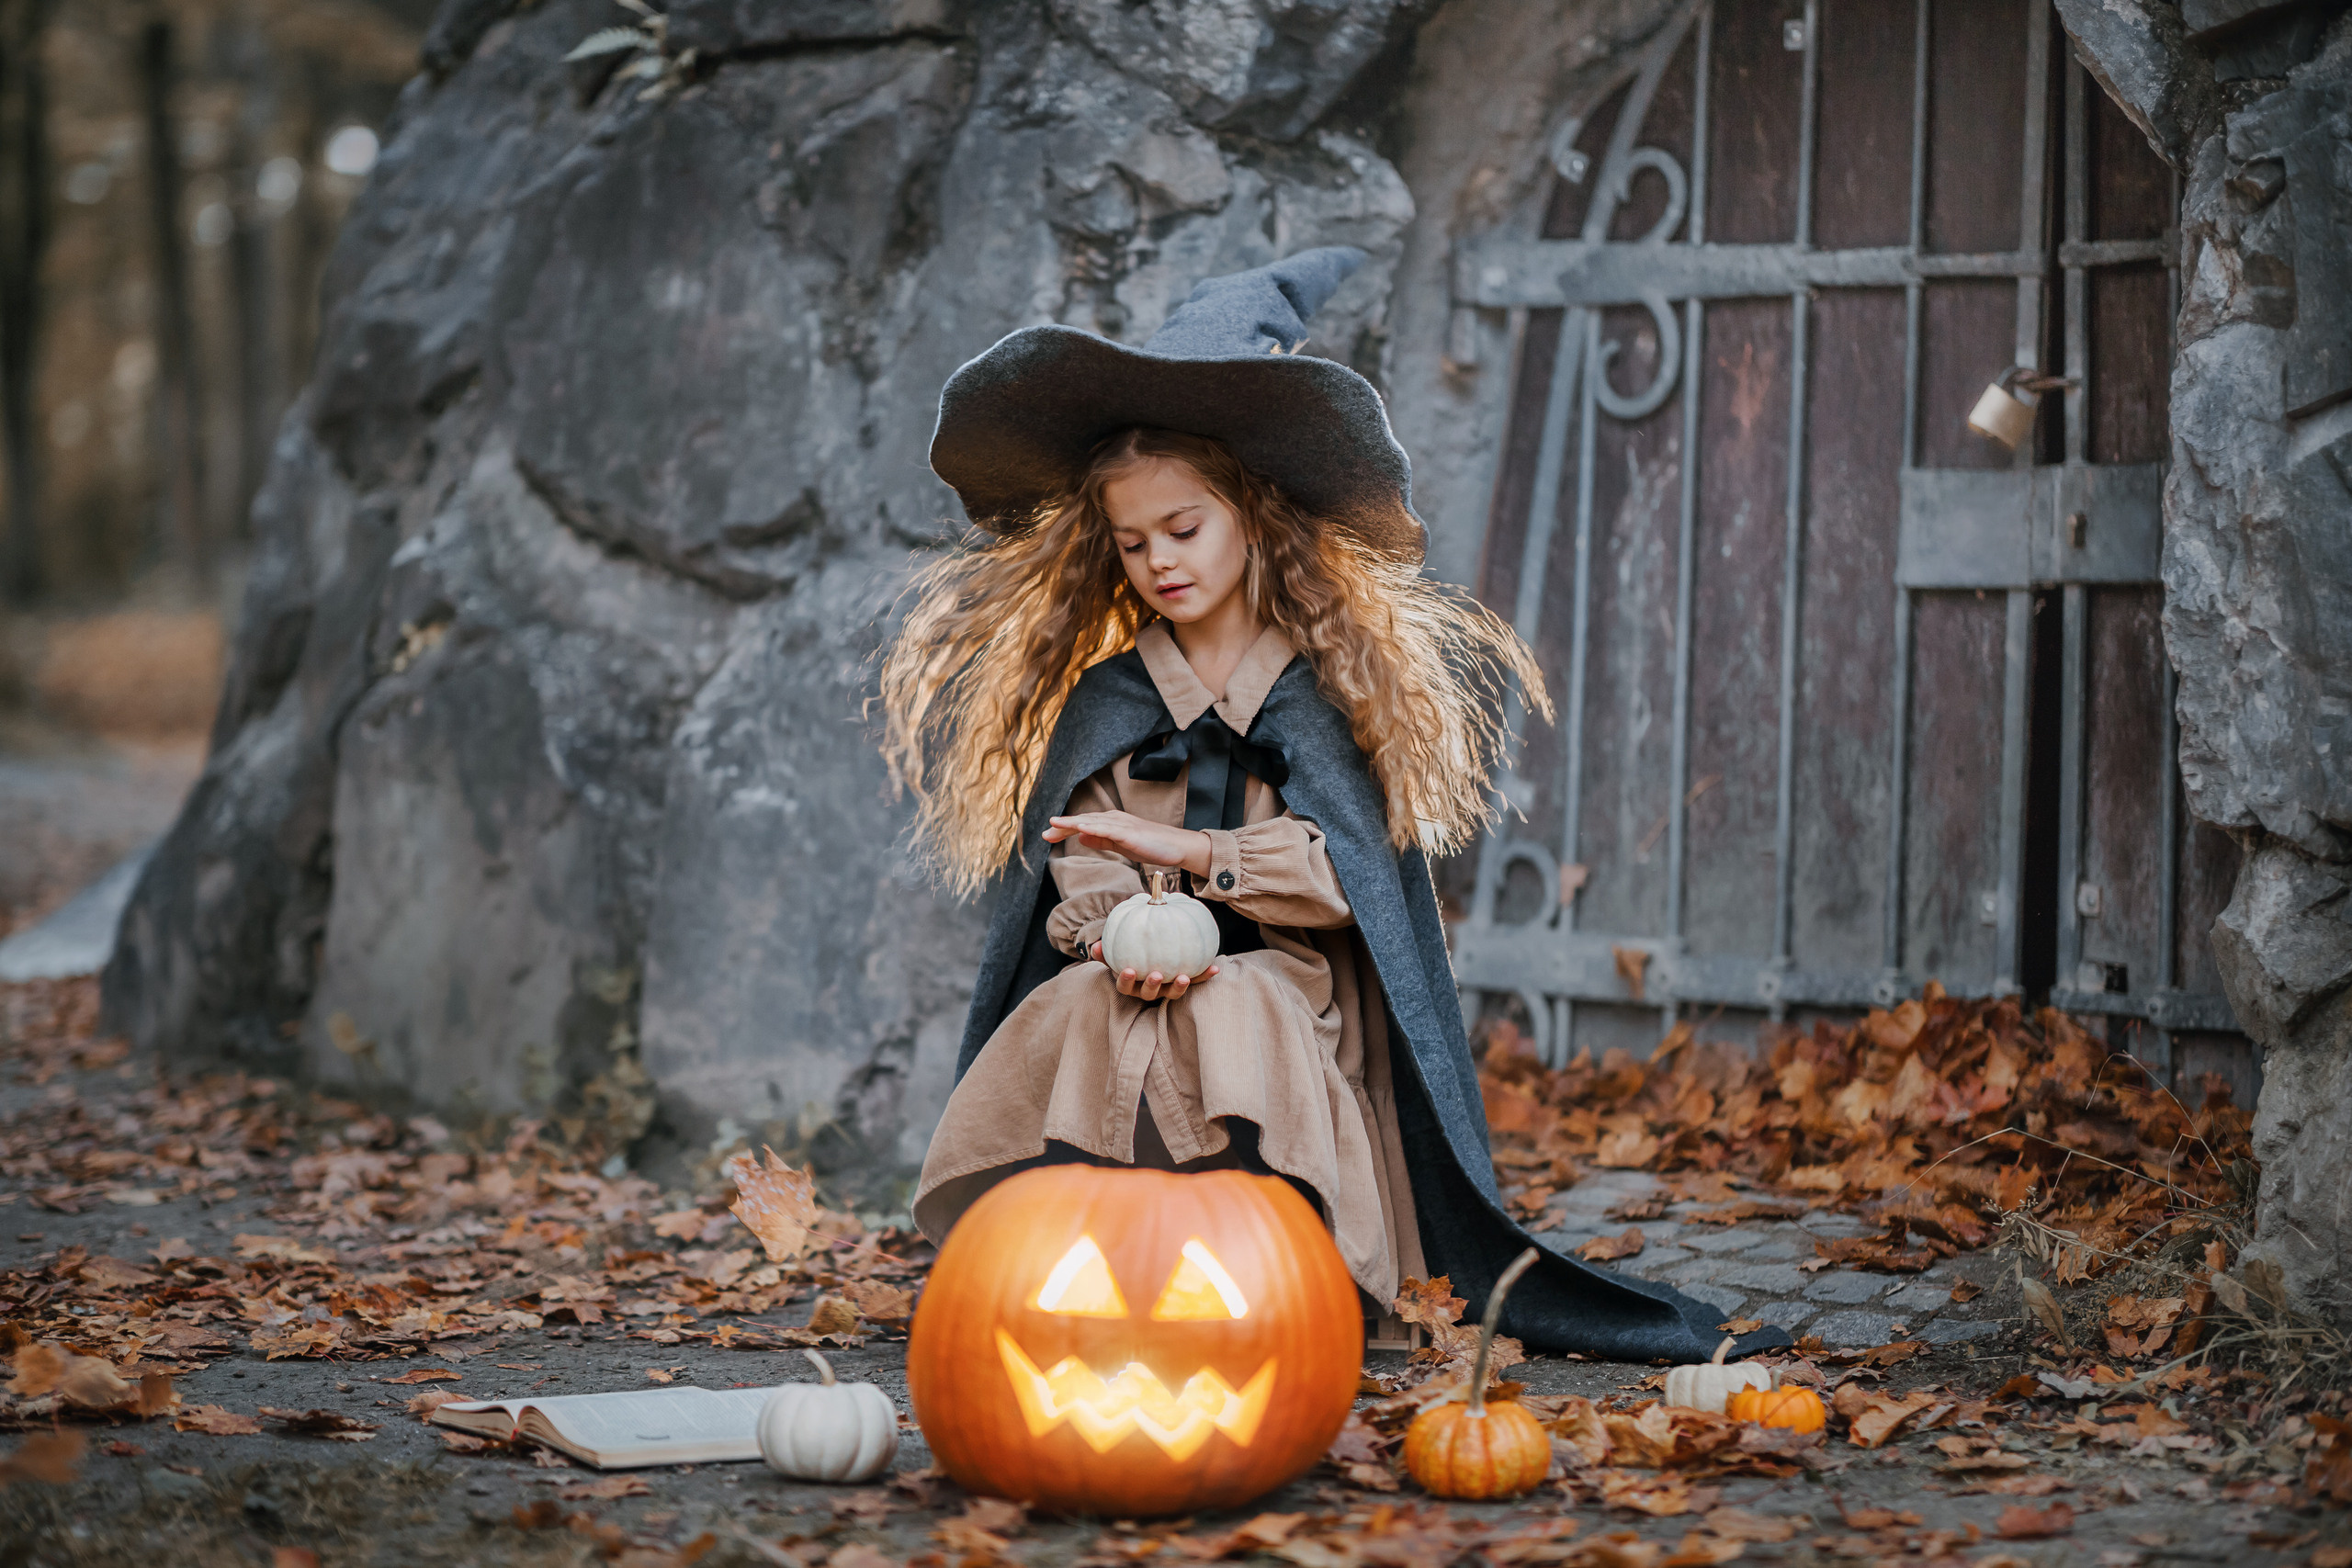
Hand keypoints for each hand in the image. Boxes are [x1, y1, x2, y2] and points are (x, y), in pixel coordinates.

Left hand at [1044, 810, 1213, 877]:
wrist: (1177, 847)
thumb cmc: (1150, 845)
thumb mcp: (1120, 844)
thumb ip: (1101, 839)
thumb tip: (1080, 837)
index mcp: (1111, 822)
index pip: (1083, 824)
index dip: (1064, 829)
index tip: (1048, 836)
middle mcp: (1114, 819)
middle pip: (1083, 821)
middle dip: (1063, 826)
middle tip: (1044, 834)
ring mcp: (1122, 824)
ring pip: (1092, 821)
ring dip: (1072, 823)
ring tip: (1054, 825)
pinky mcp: (1130, 832)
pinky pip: (1108, 829)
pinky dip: (1092, 827)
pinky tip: (1080, 829)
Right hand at [1089, 940, 1218, 1000]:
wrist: (1147, 964)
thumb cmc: (1127, 959)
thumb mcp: (1114, 956)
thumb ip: (1105, 952)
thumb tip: (1096, 945)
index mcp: (1131, 985)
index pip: (1125, 986)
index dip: (1127, 980)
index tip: (1129, 971)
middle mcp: (1148, 992)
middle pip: (1149, 994)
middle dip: (1153, 986)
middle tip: (1157, 975)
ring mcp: (1166, 991)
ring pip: (1172, 993)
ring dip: (1180, 987)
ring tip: (1184, 977)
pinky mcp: (1182, 986)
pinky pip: (1194, 982)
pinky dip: (1204, 976)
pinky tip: (1215, 967)